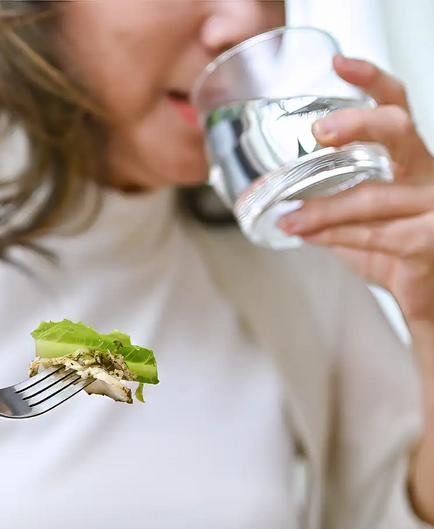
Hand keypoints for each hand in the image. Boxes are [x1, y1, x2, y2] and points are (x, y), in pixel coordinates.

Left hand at [277, 55, 433, 325]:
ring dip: (322, 208)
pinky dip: (334, 234)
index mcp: (410, 160)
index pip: (397, 106)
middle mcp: (427, 174)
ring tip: (289, 216)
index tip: (340, 64)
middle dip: (356, 125)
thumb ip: (330, 202)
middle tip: (316, 133)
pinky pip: (374, 233)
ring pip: (373, 195)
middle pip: (398, 131)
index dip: (372, 82)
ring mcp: (432, 206)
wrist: (424, 296)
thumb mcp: (360, 219)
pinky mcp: (427, 241)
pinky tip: (308, 235)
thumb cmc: (394, 251)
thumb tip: (278, 195)